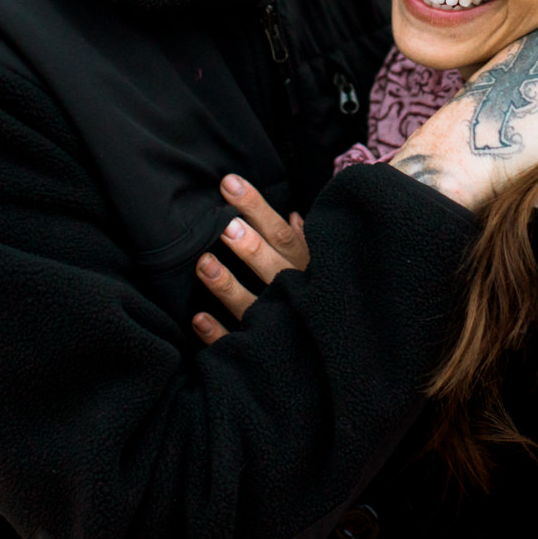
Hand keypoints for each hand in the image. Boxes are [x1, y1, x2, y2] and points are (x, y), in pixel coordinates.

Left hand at [191, 174, 307, 343]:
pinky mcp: (264, 353)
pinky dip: (219, 334)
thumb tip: (294, 215)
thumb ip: (304, 243)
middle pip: (271, 265)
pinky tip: (198, 319)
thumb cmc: (324, 300)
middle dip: (249, 245)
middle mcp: (294, 294)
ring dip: (227, 286)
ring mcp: (279, 325)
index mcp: (305, 268)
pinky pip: (239, 344)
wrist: (338, 356)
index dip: (256, 207)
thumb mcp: (322, 267)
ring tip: (203, 264)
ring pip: (252, 305)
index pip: (280, 233)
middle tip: (224, 225)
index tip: (230, 182)